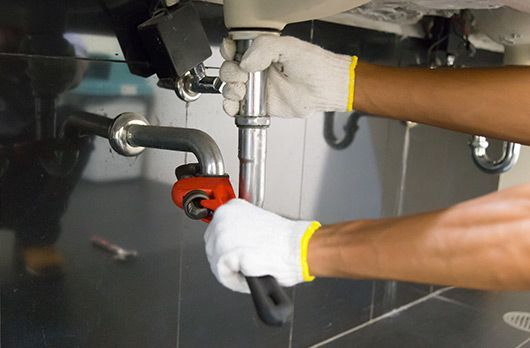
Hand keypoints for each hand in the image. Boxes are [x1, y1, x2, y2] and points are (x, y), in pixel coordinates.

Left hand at [205, 199, 320, 292]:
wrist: (298, 247)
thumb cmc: (286, 239)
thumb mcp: (257, 223)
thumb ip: (240, 230)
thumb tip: (233, 243)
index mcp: (231, 207)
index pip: (215, 232)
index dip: (226, 248)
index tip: (235, 256)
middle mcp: (223, 217)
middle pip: (212, 248)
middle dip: (227, 261)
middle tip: (243, 267)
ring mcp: (222, 234)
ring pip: (216, 263)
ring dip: (232, 273)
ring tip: (249, 271)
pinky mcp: (225, 253)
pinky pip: (223, 275)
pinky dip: (235, 282)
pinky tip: (249, 276)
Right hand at [220, 35, 354, 117]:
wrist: (326, 89)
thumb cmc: (315, 66)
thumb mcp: (289, 47)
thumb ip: (265, 47)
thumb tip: (245, 62)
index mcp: (262, 52)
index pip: (235, 48)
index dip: (229, 51)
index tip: (232, 55)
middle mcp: (258, 69)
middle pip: (229, 69)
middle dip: (230, 72)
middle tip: (243, 75)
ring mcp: (258, 88)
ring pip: (230, 88)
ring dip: (229, 89)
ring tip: (242, 90)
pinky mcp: (260, 105)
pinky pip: (238, 107)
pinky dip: (231, 107)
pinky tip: (235, 105)